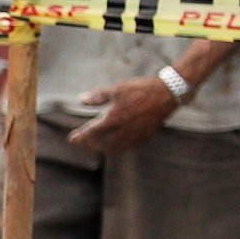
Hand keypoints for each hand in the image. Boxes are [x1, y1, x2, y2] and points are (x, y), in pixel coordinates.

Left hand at [61, 77, 178, 159]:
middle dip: (90, 145)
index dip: (79, 138)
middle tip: (85, 142)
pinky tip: (120, 144)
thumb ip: (98, 96)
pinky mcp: (145, 137)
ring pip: (116, 150)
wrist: (167, 94)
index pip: (90, 133)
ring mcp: (135, 136)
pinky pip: (130, 148)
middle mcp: (122, 131)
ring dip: (105, 149)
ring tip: (100, 145)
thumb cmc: (141, 90)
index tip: (72, 139)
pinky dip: (122, 148)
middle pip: (101, 146)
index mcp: (112, 119)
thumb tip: (81, 100)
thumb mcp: (116, 89)